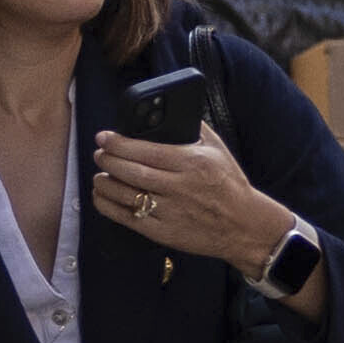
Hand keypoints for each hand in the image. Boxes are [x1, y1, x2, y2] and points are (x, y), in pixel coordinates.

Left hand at [87, 119, 309, 281]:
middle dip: (108, 160)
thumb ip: (195, 129)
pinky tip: (101, 197)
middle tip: (99, 154)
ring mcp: (171, 211)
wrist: (245, 226)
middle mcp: (180, 187)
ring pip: (127, 195)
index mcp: (191, 162)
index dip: (119, 143)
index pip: (146, 150)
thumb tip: (173, 110)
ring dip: (105, 183)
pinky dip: (109, 206)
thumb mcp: (218, 150)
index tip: (103, 137)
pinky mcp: (165, 232)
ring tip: (99, 175)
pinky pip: (129, 218)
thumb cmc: (230, 185)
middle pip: (132, 171)